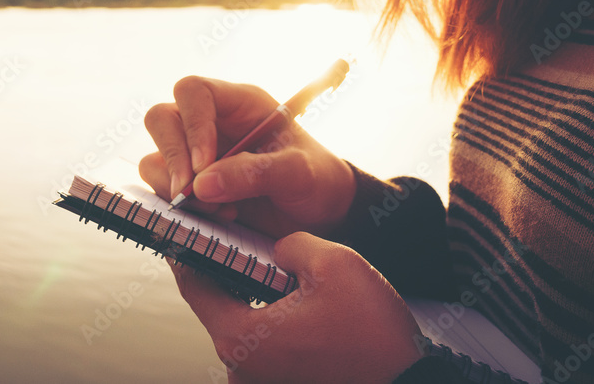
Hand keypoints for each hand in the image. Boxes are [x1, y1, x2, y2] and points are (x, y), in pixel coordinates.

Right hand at [139, 76, 354, 238]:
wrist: (322, 215)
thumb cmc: (317, 181)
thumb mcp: (300, 173)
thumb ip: (256, 172)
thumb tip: (202, 184)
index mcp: (240, 104)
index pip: (194, 92)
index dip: (192, 124)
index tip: (204, 165)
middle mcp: (212, 124)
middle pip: (162, 119)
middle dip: (173, 158)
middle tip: (193, 193)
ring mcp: (196, 154)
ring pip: (155, 157)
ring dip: (175, 187)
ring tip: (217, 209)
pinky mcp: (191, 186)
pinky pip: (160, 188)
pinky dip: (177, 206)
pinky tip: (215, 216)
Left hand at [171, 232, 423, 383]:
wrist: (409, 383)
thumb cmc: (373, 333)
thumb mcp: (334, 264)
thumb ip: (290, 245)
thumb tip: (277, 250)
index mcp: (240, 336)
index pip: (193, 283)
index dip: (187, 248)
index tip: (184, 226)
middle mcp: (240, 366)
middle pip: (217, 306)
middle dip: (228, 271)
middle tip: (237, 238)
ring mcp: (259, 381)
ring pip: (243, 326)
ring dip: (254, 298)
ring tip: (276, 270)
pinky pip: (264, 346)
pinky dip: (272, 322)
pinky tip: (295, 302)